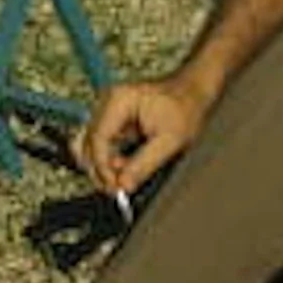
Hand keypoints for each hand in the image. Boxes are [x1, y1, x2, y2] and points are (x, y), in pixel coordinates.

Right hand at [75, 76, 207, 200]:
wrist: (193, 92)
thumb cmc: (185, 108)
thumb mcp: (170, 141)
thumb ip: (144, 164)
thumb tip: (124, 185)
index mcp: (119, 100)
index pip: (97, 139)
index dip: (102, 167)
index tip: (114, 187)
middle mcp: (108, 101)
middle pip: (89, 143)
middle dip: (101, 169)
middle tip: (116, 190)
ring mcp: (109, 109)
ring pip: (92, 146)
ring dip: (104, 166)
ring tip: (124, 179)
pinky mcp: (113, 118)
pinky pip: (102, 143)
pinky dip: (110, 159)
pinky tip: (124, 168)